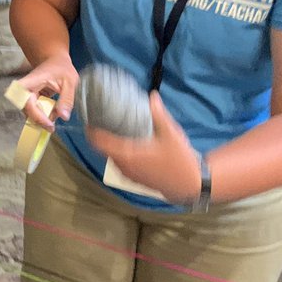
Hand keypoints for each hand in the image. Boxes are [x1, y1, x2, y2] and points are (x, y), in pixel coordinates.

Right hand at [13, 55, 79, 128]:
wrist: (55, 61)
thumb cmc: (61, 68)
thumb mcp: (70, 82)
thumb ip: (67, 99)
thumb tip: (64, 117)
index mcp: (30, 82)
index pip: (26, 101)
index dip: (36, 115)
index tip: (49, 123)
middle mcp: (24, 89)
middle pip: (26, 110)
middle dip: (39, 120)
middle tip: (52, 127)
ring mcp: (26, 95)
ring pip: (29, 113)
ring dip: (42, 118)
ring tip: (54, 119)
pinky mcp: (30, 99)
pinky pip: (34, 112)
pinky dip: (44, 115)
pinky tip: (53, 113)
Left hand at [86, 91, 200, 203]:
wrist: (191, 186)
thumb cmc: (180, 160)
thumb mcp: (171, 134)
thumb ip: (159, 115)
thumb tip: (152, 95)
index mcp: (128, 155)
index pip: (98, 142)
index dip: (90, 130)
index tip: (89, 117)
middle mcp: (124, 166)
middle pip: (102, 149)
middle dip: (99, 135)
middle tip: (101, 119)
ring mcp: (129, 175)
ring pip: (110, 157)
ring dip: (108, 145)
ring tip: (112, 129)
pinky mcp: (135, 179)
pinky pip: (119, 164)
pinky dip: (117, 154)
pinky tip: (125, 144)